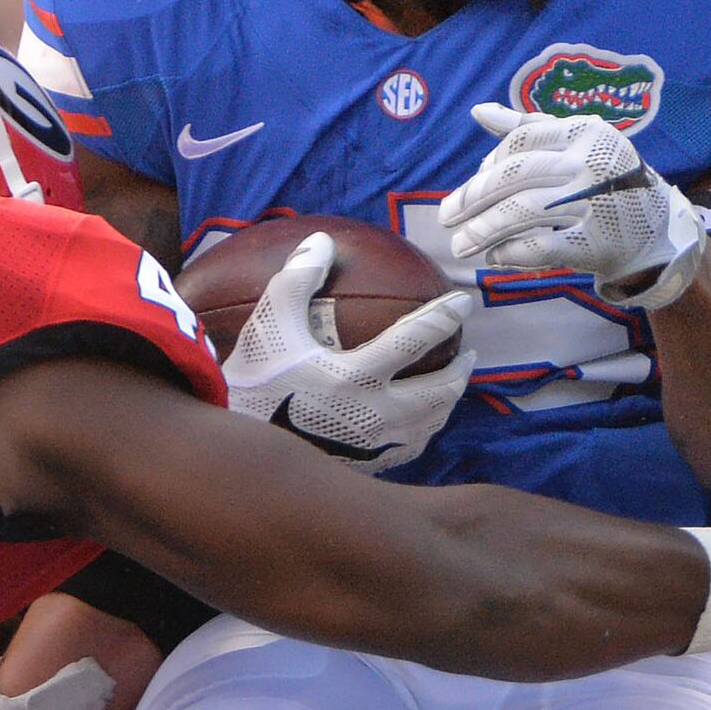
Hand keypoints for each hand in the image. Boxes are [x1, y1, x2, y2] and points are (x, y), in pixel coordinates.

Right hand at [223, 232, 475, 474]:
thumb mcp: (270, 324)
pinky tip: (416, 425)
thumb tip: (322, 242)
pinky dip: (420, 433)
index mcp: (356, 374)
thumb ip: (297, 280)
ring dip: (447, 403)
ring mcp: (371, 446)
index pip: (416, 339)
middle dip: (460, 372)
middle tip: (469, 355)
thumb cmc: (253, 381)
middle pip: (438, 393)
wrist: (241, 452)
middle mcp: (373, 414)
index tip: (463, 303)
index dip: (445, 316)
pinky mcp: (363, 467)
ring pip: (428, 425)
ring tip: (451, 388)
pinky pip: (405, 451)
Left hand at [445, 103, 702, 308]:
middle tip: (446, 216)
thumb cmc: (607, 181)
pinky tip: (494, 258)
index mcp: (585, 131)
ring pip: (522, 212)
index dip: (490, 162)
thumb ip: (529, 126)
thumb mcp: (577, 143)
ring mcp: (594, 204)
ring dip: (483, 230)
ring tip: (459, 244)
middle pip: (515, 176)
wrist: (657, 231)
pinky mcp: (595, 243)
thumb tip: (478, 111)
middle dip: (473, 197)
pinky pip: (540, 247)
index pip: (521, 140)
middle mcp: (590, 163)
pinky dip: (510, 254)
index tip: (474, 183)